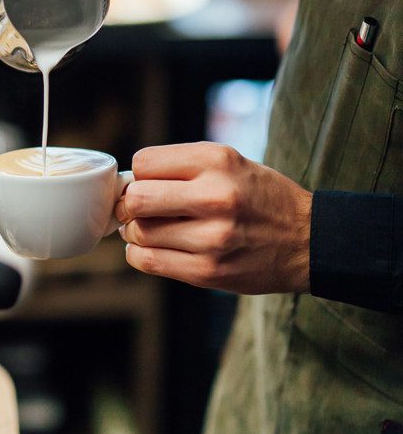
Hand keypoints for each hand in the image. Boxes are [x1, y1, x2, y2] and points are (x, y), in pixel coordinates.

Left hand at [115, 142, 311, 294]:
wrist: (309, 240)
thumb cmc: (258, 196)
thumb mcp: (228, 162)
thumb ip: (179, 167)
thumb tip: (124, 185)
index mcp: (217, 161)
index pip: (144, 163)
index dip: (138, 174)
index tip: (146, 183)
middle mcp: (215, 196)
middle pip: (136, 198)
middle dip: (128, 203)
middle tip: (136, 208)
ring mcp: (213, 238)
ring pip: (139, 232)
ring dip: (134, 231)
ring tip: (150, 228)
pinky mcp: (209, 272)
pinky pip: (149, 262)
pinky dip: (140, 253)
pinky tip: (153, 247)